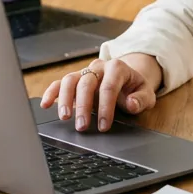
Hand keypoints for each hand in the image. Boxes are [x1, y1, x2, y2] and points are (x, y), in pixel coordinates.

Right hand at [40, 53, 162, 131]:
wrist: (127, 79)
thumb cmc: (135, 89)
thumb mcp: (146, 94)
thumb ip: (141, 99)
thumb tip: (132, 104)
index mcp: (117, 68)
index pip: (109, 87)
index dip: (105, 107)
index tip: (103, 125)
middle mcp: (98, 67)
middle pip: (86, 83)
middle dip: (83, 106)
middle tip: (82, 126)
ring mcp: (84, 72)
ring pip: (70, 80)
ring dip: (65, 99)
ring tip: (64, 118)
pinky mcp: (74, 79)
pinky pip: (59, 83)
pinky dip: (51, 93)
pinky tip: (46, 105)